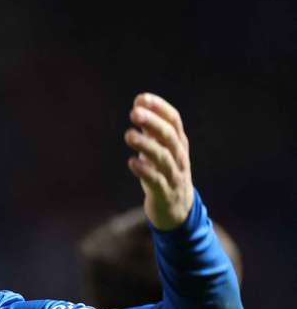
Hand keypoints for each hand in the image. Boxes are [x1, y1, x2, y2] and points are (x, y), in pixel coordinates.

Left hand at [125, 93, 193, 230]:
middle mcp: (179, 156)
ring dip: (146, 145)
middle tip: (134, 113)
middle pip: (170, 136)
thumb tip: (138, 105)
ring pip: (163, 157)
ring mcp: (174, 175)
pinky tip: (132, 162)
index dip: (159, 108)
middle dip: (153, 123)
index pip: (174, 120)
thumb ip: (150, 130)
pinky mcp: (165, 192)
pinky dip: (144, 170)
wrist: (177, 210)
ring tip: (128, 135)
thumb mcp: (160, 149)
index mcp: (179, 143)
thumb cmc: (165, 173)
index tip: (141, 98)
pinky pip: (156, 180)